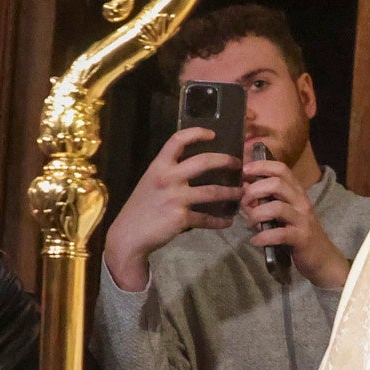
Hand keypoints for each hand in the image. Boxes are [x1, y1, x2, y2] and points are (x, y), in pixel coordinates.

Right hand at [103, 127, 241, 290]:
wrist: (128, 235)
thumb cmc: (140, 208)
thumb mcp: (149, 182)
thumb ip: (168, 172)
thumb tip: (194, 167)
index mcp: (159, 166)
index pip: (177, 140)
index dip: (197, 133)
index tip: (214, 134)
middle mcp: (168, 178)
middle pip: (204, 161)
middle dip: (225, 161)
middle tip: (237, 164)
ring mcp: (175, 198)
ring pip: (212, 192)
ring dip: (231, 193)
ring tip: (241, 193)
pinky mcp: (181, 218)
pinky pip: (206, 219)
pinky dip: (219, 221)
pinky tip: (227, 222)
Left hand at [240, 156, 348, 287]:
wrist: (322, 257)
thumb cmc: (298, 232)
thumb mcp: (284, 212)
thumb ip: (266, 199)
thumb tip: (244, 187)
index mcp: (296, 192)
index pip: (281, 169)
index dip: (261, 166)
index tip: (244, 170)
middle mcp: (301, 201)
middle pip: (277, 184)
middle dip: (254, 190)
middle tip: (244, 202)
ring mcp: (302, 219)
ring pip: (277, 207)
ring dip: (256, 214)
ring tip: (249, 223)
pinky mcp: (301, 238)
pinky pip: (279, 234)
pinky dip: (263, 237)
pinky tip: (255, 241)